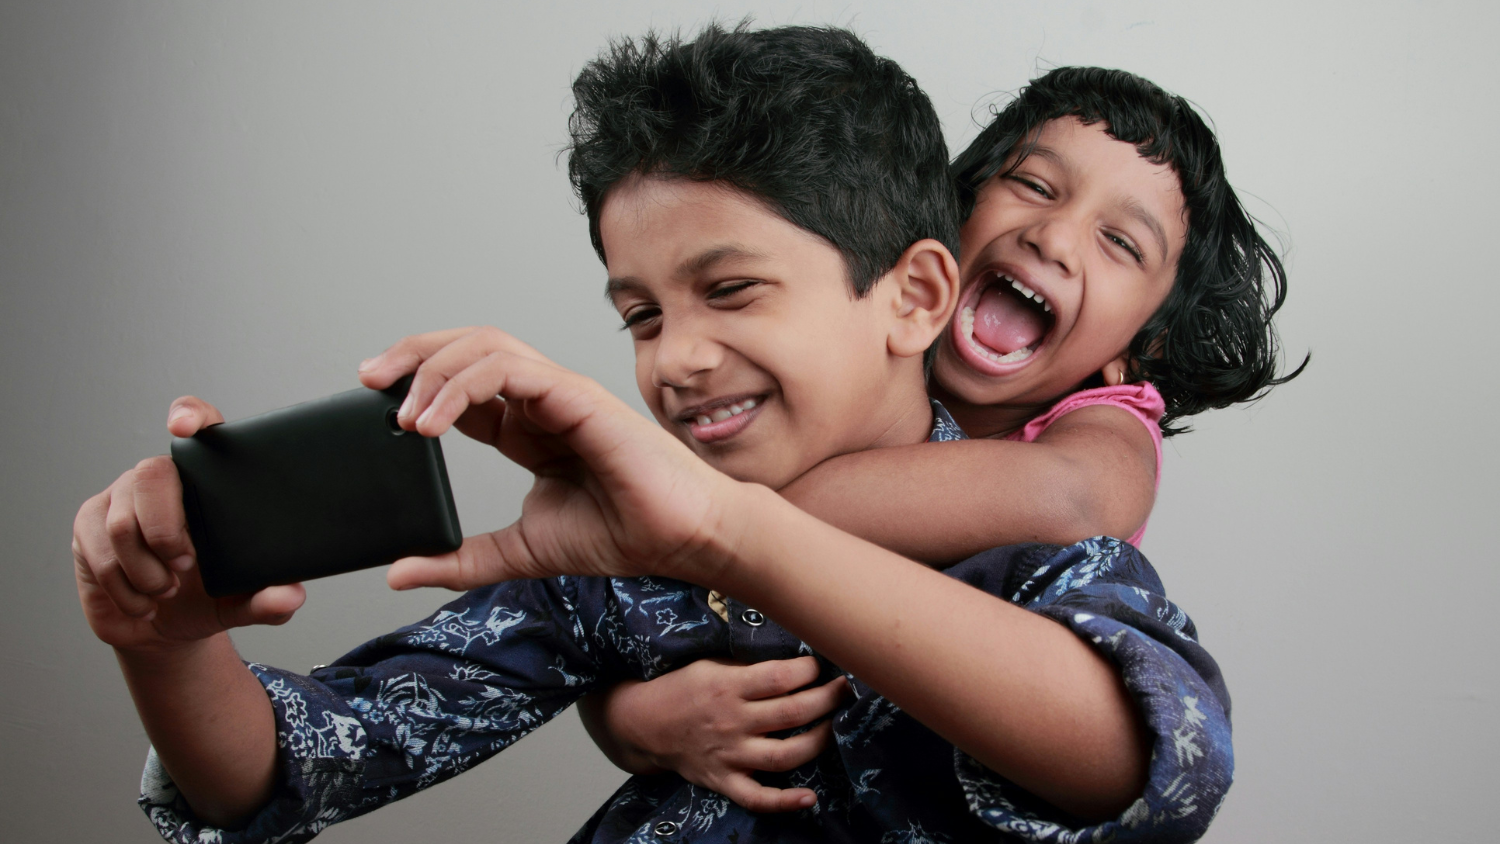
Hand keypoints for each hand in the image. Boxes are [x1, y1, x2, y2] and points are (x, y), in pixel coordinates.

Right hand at [72, 397, 305, 652]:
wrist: (166, 628)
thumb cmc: (210, 597)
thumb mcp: (245, 602)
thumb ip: (270, 599)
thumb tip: (291, 598)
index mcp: (209, 479)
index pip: (200, 424)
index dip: (190, 415)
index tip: (183, 428)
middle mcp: (162, 478)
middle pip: (151, 476)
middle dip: (167, 530)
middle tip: (186, 566)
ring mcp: (120, 497)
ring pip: (123, 525)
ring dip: (148, 571)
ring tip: (168, 589)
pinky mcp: (89, 523)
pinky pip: (101, 553)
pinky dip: (126, 589)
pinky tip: (144, 601)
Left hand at [357, 327, 751, 590]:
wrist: (680, 539)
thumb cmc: (621, 534)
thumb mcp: (517, 552)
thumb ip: (460, 559)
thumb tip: (399, 570)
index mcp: (527, 428)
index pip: (461, 385)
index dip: (415, 386)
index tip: (373, 407)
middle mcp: (539, 401)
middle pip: (465, 349)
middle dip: (411, 356)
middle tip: (368, 381)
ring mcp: (558, 392)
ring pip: (484, 347)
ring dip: (432, 370)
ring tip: (401, 413)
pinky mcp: (574, 394)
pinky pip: (508, 370)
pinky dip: (462, 386)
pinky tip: (434, 421)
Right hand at [582, 657, 848, 811]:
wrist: (644, 724)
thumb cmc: (683, 688)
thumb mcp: (711, 664)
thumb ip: (748, 667)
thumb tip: (794, 660)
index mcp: (728, 686)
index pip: (780, 678)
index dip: (808, 671)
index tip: (820, 665)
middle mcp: (732, 721)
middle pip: (793, 713)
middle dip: (828, 699)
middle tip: (845, 690)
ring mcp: (730, 755)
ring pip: (785, 754)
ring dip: (819, 740)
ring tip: (835, 725)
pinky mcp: (725, 781)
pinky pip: (757, 798)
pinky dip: (784, 802)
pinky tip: (809, 798)